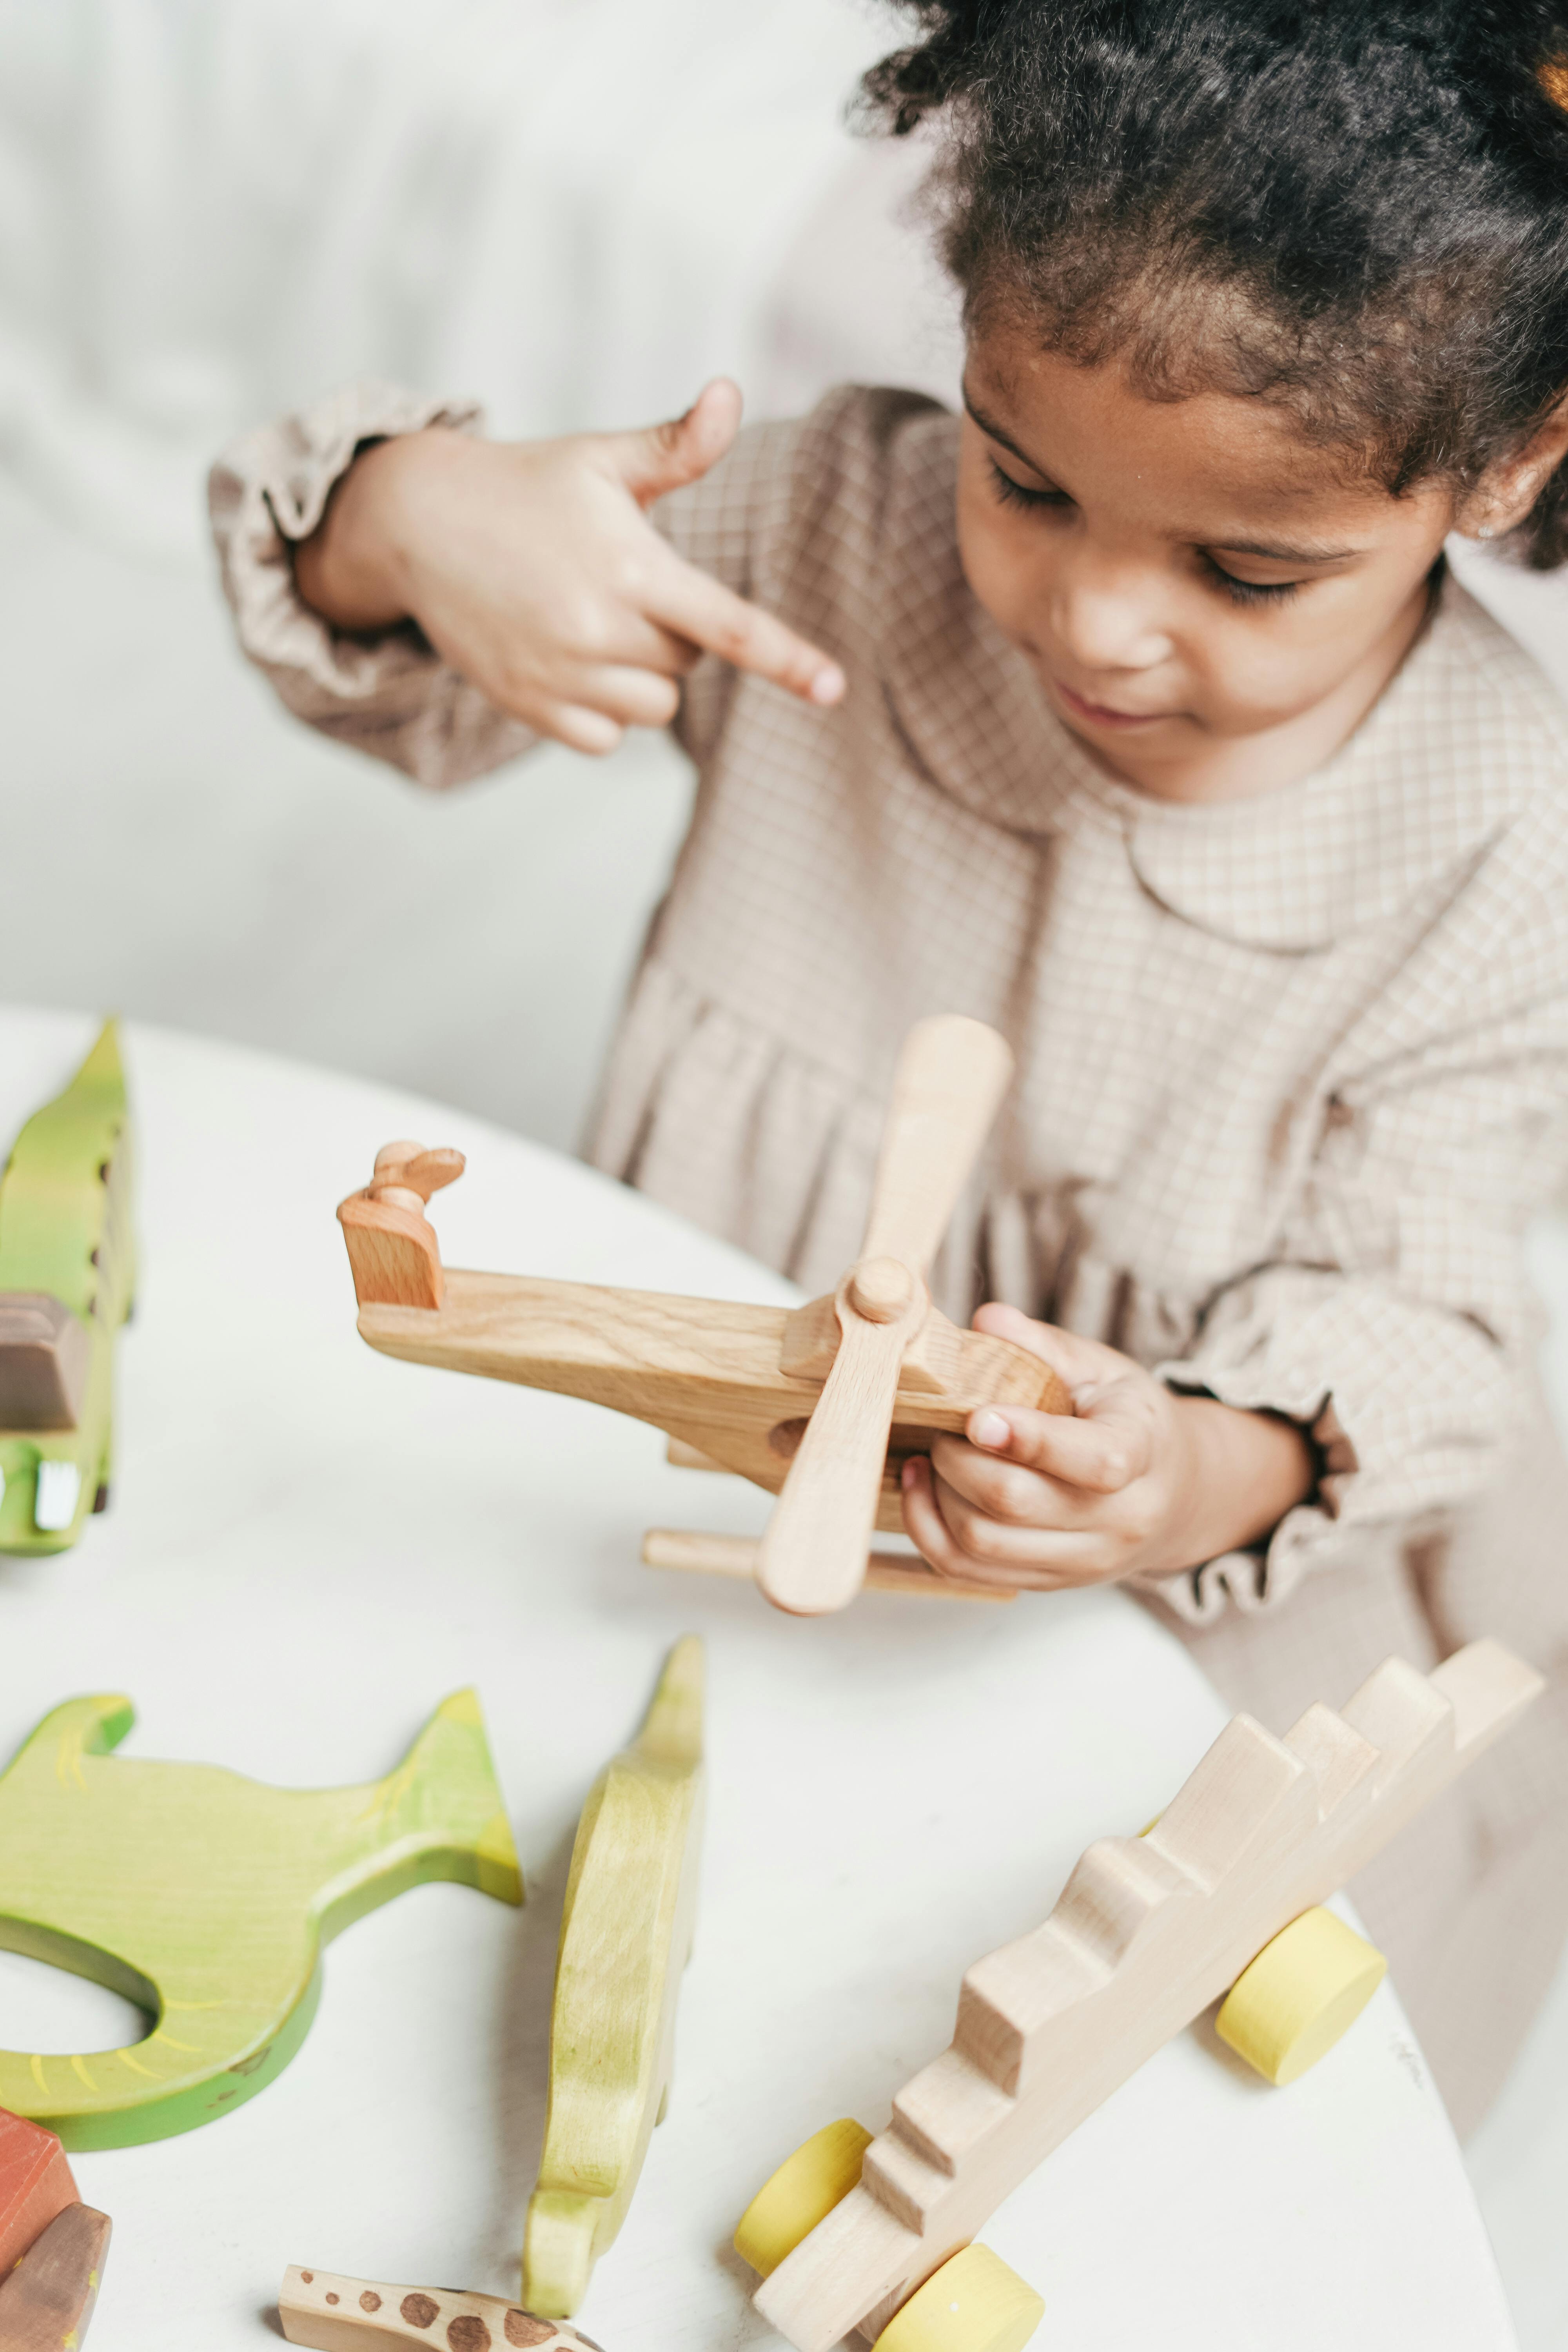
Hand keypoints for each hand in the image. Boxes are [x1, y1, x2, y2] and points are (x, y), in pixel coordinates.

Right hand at [292, 379, 845, 753]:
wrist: (418, 524)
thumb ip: (677, 445)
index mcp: (629, 566)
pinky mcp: (530, 706)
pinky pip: (607, 740)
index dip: (788, 658)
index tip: (835, 688)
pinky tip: (567, 659)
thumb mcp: (603, 458)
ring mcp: (560, 673)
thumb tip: (729, 394)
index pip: (727, 624)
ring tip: (591, 621)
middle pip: (688, 664)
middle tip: (619, 585)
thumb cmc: (528, 486)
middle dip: (672, 631)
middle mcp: (596, 627)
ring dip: (642, 676)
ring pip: (653, 708)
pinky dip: (603, 713)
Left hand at [899, 1303, 1314, 1590]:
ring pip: (983, 1542)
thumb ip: (1046, 1345)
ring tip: (932, 1452)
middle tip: (944, 1423)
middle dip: (958, 1457)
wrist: (1174, 1492)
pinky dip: (929, 1529)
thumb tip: (987, 1321)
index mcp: (1144, 1452)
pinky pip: (967, 1570)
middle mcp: (1120, 1519)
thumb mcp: (1103, 1369)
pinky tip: (922, 1486)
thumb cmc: (1126, 1418)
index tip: (978, 1417)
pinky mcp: (1048, 1583)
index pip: (1097, 1461)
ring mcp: (1084, 1561)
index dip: (1032, 1440)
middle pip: (1016, 1502)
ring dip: (938, 1493)